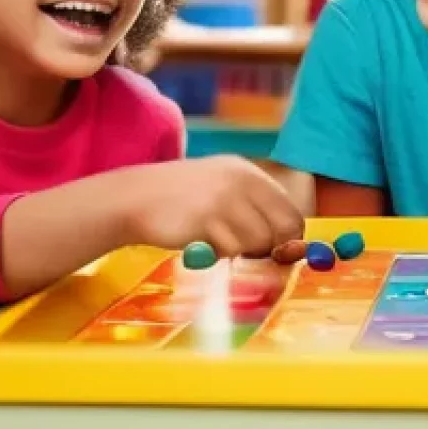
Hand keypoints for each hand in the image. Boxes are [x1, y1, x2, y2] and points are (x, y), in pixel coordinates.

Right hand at [122, 155, 304, 257]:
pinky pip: (230, 250)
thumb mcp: (224, 188)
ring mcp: (225, 200)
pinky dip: (219, 255)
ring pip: (257, 243)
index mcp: (249, 174)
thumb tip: (290, 246)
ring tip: (217, 242)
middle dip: (269, 249)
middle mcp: (242, 182)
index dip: (288, 239)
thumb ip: (255, 209)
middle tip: (249, 253)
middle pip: (281, 230)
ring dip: (240, 251)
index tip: (277, 253)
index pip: (291, 213)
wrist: (136, 197)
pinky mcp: (206, 220)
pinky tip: (202, 244)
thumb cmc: (184, 199)